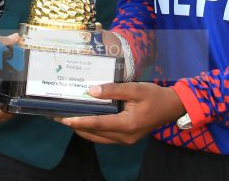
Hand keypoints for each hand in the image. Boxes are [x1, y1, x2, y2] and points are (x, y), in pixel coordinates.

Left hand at [57, 82, 184, 144]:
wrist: (170, 107)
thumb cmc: (153, 96)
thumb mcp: (135, 88)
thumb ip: (114, 90)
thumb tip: (92, 91)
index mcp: (128, 124)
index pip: (99, 124)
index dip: (80, 121)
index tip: (64, 119)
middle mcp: (125, 137)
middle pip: (94, 133)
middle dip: (75, 125)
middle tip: (58, 116)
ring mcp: (125, 140)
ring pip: (97, 138)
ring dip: (82, 129)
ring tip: (65, 118)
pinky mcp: (125, 139)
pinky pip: (103, 137)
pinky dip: (92, 130)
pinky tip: (82, 121)